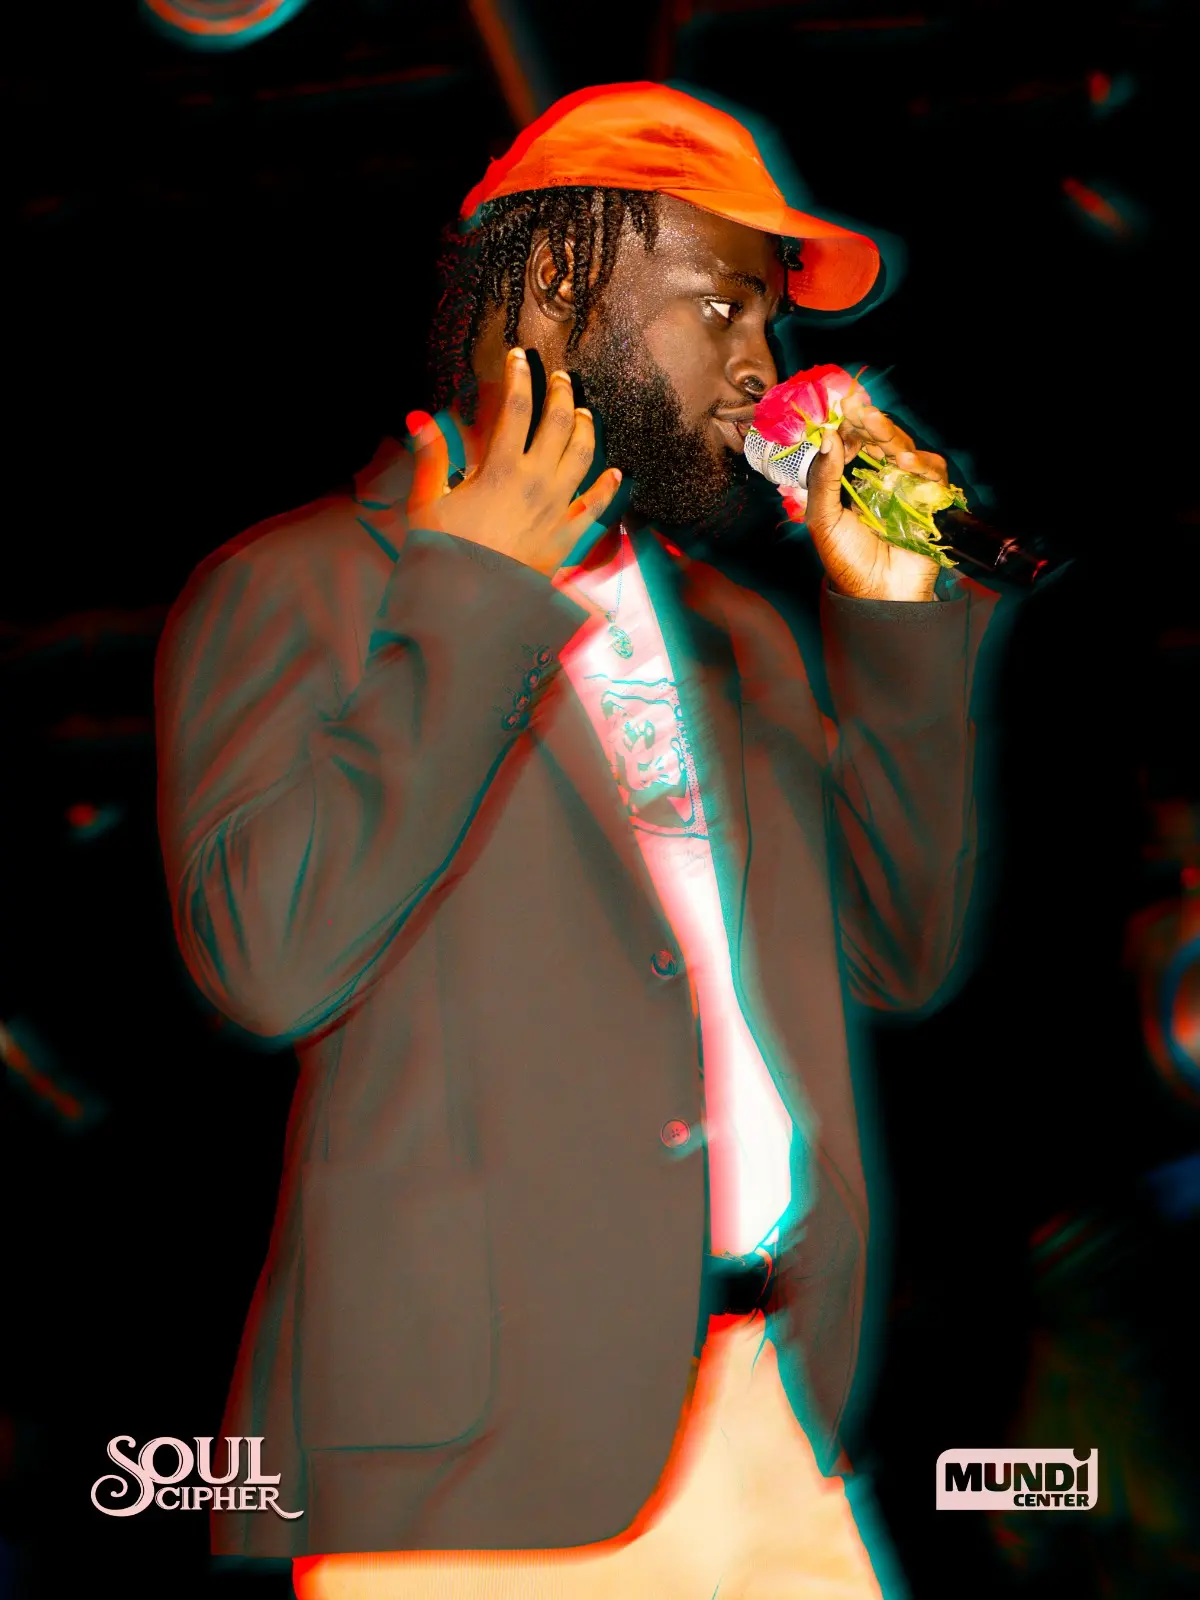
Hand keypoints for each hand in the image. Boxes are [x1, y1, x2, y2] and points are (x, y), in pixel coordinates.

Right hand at [406, 348, 622, 577]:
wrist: (471, 604)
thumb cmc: (444, 556)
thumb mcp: (427, 504)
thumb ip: (430, 459)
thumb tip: (421, 420)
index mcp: (500, 469)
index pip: (515, 407)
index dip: (519, 376)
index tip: (520, 357)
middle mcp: (535, 482)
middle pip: (557, 424)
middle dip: (560, 394)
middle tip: (560, 377)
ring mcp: (556, 509)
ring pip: (582, 456)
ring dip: (586, 429)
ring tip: (585, 412)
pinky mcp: (567, 537)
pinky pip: (594, 507)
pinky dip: (606, 487)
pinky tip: (615, 472)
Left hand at [805, 391, 948, 601]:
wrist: (879, 594)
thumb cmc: (847, 560)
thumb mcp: (824, 519)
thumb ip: (824, 480)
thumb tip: (826, 438)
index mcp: (851, 481)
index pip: (851, 443)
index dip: (847, 423)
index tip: (840, 404)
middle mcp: (879, 480)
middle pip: (878, 441)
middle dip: (868, 421)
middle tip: (858, 406)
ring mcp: (905, 487)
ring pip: (904, 449)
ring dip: (889, 436)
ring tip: (873, 425)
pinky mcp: (929, 499)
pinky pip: (931, 473)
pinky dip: (919, 463)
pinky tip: (901, 461)